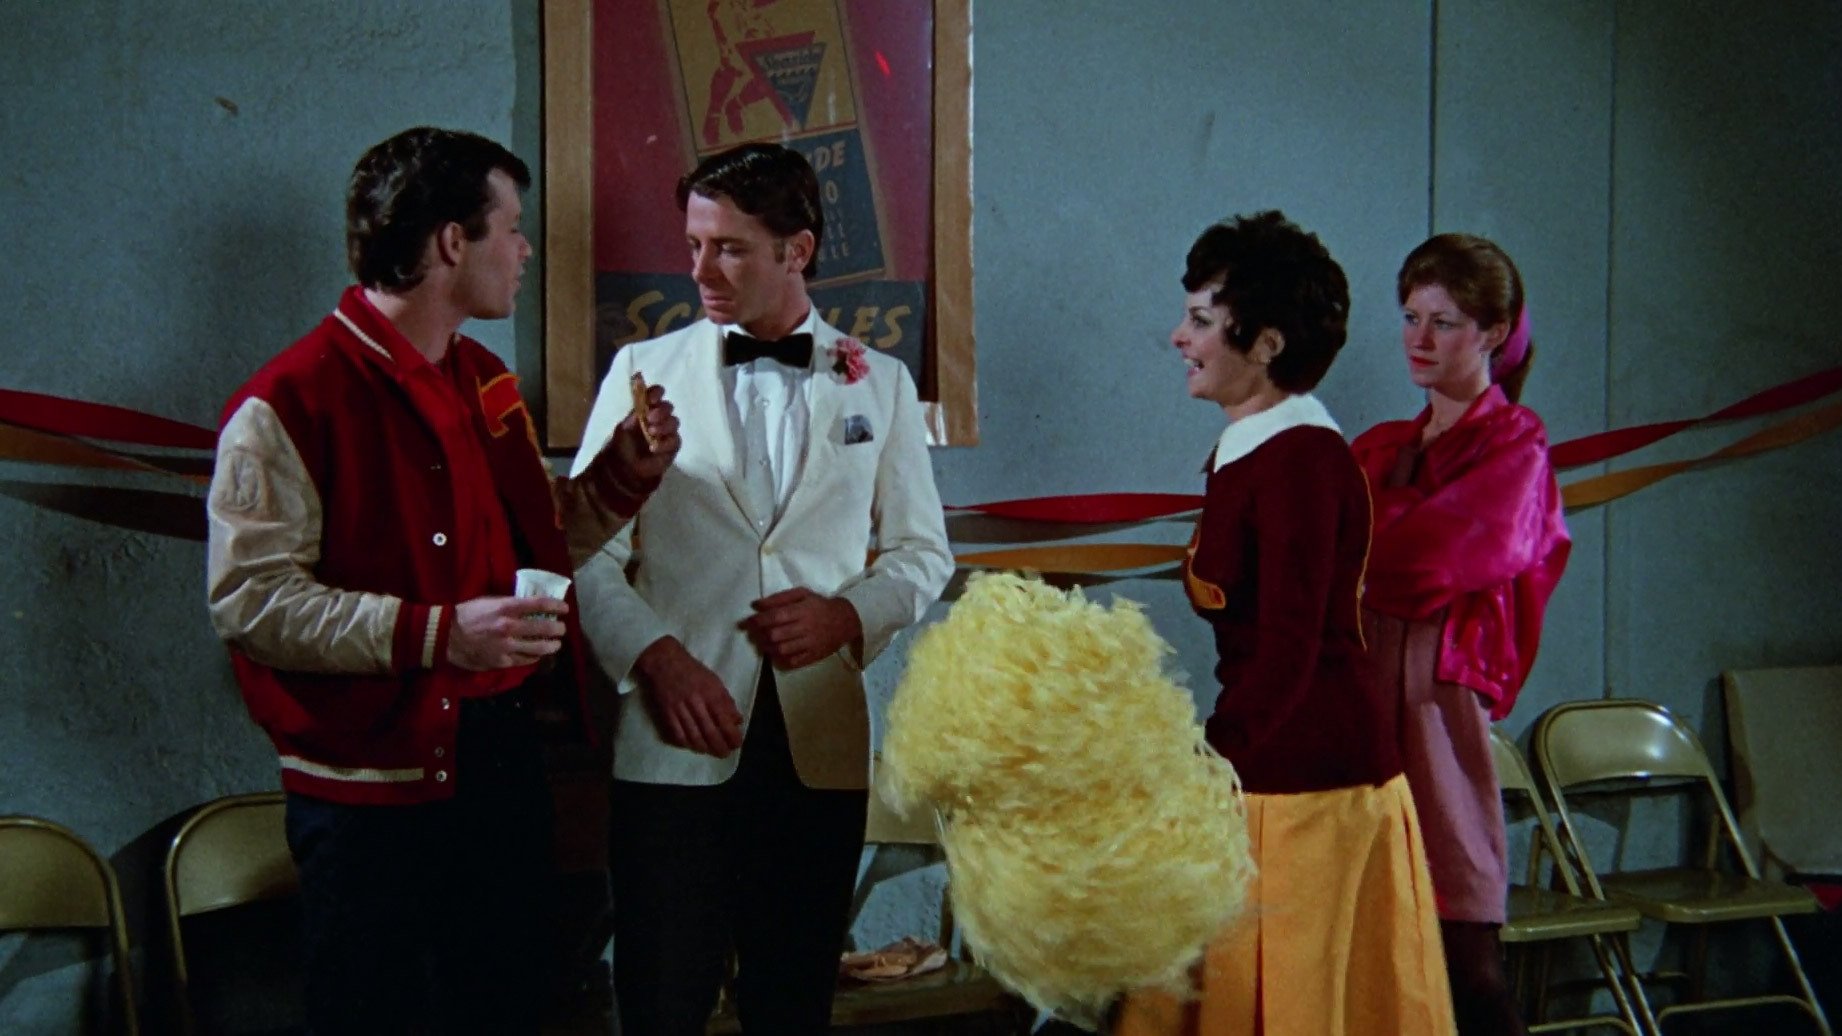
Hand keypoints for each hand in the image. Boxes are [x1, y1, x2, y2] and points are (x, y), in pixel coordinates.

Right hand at [447, 595, 567, 669]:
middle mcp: (510, 627)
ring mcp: (507, 646)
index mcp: (506, 607)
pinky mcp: (502, 661)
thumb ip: (509, 604)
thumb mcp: (488, 601)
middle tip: (562, 629)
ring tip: (556, 644)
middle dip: (558, 629)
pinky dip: (534, 657)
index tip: (565, 608)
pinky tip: (538, 655)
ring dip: (552, 646)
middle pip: (544, 628)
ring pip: (539, 648)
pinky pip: (525, 660)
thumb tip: (529, 605)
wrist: (444, 635)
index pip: (539, 604)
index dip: (557, 606)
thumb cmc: (466, 614)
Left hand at [588, 384, 681, 489]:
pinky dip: (664, 443)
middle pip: (668, 407)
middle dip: (661, 410)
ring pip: (674, 422)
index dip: (656, 393)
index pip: (656, 394)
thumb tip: (641, 397)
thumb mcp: (625, 426)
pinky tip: (653, 448)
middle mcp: (659, 418)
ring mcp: (667, 432)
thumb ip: (635, 411)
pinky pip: (674, 441)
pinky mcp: (673, 446)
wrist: (626, 469)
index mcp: (647, 409)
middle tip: (650, 418)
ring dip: (663, 426)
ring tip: (651, 433)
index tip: (652, 398)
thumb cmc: (623, 445)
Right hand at [633, 636, 743, 756]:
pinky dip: (686, 743)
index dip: (732, 735)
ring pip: (694, 736)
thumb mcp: (715, 681)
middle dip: (720, 746)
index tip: (737, 744)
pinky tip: (693, 746)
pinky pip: (677, 734)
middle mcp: (696, 703)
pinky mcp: (666, 713)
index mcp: (711, 693)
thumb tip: (738, 720)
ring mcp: (680, 709)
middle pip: (710, 731)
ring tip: (711, 752)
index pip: (725, 720)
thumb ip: (726, 701)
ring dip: (705, 748)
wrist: (664, 662)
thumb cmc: (693, 671)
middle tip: (725, 753)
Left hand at [740, 588, 861, 669]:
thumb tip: (756, 604)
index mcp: (803, 610)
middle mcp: (806, 628)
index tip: (747, 622)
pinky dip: (780, 660)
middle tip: (752, 633)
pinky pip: (793, 662)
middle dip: (759, 635)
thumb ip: (779, 598)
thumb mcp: (802, 594)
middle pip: (776, 635)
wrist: (846, 620)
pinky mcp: (814, 656)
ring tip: (761, 643)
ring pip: (782, 650)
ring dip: (767, 647)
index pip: (776, 616)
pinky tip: (774, 653)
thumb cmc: (820, 605)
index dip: (758, 620)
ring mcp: (810, 644)